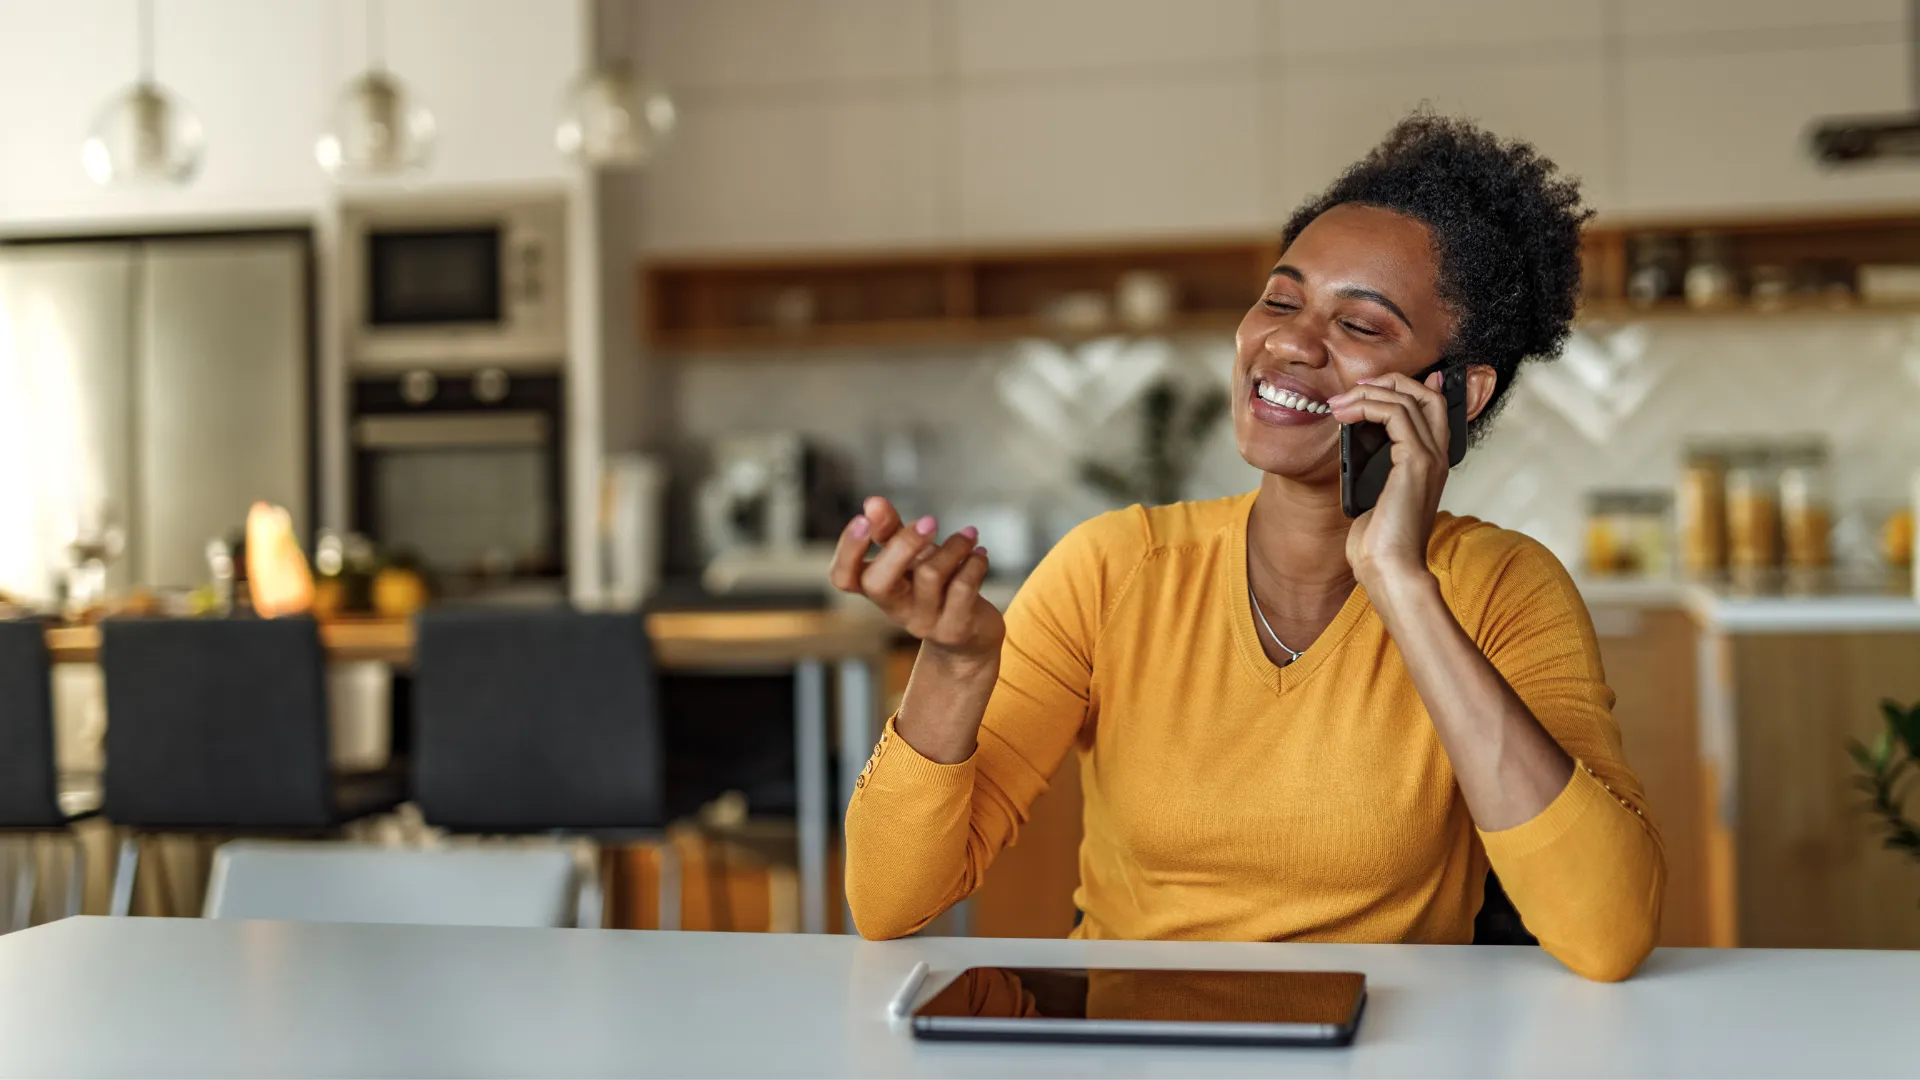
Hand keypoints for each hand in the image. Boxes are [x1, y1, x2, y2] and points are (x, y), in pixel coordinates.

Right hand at [828, 495, 1003, 669]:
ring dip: (954, 546)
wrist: (972, 632)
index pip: (843, 577)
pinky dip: (974, 563)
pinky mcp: (953, 629)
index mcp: (876, 588)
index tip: (863, 518)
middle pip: (878, 583)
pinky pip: (962, 588)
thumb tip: (872, 503)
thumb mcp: (910, 556)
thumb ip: (890, 530)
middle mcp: (894, 608)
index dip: (848, 549)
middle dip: (902, 544)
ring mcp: (922, 623)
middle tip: (930, 520)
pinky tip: (979, 555)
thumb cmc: (934, 586)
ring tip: (969, 535)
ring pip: (930, 575)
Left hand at [1327, 370, 1450, 591]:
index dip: (1401, 388)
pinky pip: (1395, 414)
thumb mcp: (1374, 496)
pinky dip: (1368, 406)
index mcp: (1430, 463)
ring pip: (1408, 398)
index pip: (1430, 406)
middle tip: (1352, 389)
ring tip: (1338, 404)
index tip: (1364, 391)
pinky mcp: (1416, 462)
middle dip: (1388, 381)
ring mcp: (1430, 457)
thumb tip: (1357, 443)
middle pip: (1425, 392)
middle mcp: (1437, 456)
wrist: (1389, 570)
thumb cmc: (1379, 543)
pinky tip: (1345, 415)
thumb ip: (1374, 468)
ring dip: (1368, 393)